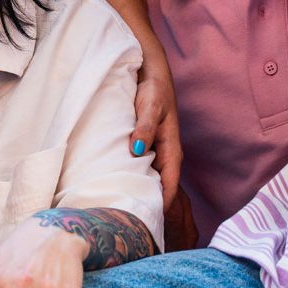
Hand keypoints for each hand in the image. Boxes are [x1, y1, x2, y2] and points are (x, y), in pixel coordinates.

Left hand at [132, 46, 187, 245]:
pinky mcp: (141, 139)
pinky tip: (117, 184)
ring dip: (142, 190)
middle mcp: (162, 148)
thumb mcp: (149, 102)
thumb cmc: (151, 82)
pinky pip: (139, 164)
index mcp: (169, 143)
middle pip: (160, 182)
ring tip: (126, 212)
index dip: (164, 201)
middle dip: (153, 202)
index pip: (170, 179)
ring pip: (149, 174)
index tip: (155, 221)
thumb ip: (145, 125)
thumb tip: (137, 151)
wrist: (145, 62)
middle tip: (137, 225)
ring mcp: (152, 144)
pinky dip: (132, 175)